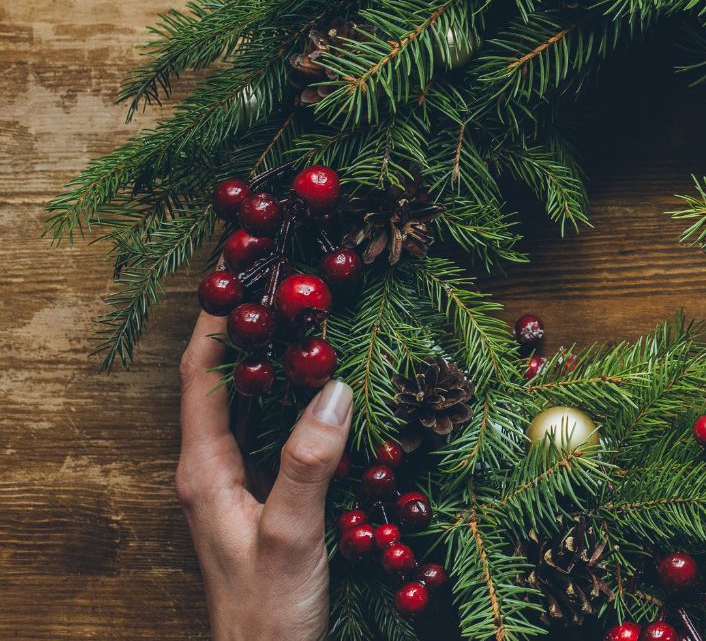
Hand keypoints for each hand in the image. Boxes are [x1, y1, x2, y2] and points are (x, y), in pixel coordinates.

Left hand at [175, 312, 352, 640]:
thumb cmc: (268, 609)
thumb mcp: (292, 533)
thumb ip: (310, 461)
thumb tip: (336, 388)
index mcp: (203, 472)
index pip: (200, 378)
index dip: (217, 321)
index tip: (239, 269)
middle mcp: (210, 474)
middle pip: (220, 384)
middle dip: (246, 331)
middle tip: (279, 283)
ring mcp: (233, 490)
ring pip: (246, 409)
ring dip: (269, 364)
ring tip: (302, 321)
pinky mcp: (259, 505)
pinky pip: (269, 436)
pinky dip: (290, 402)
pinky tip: (323, 395)